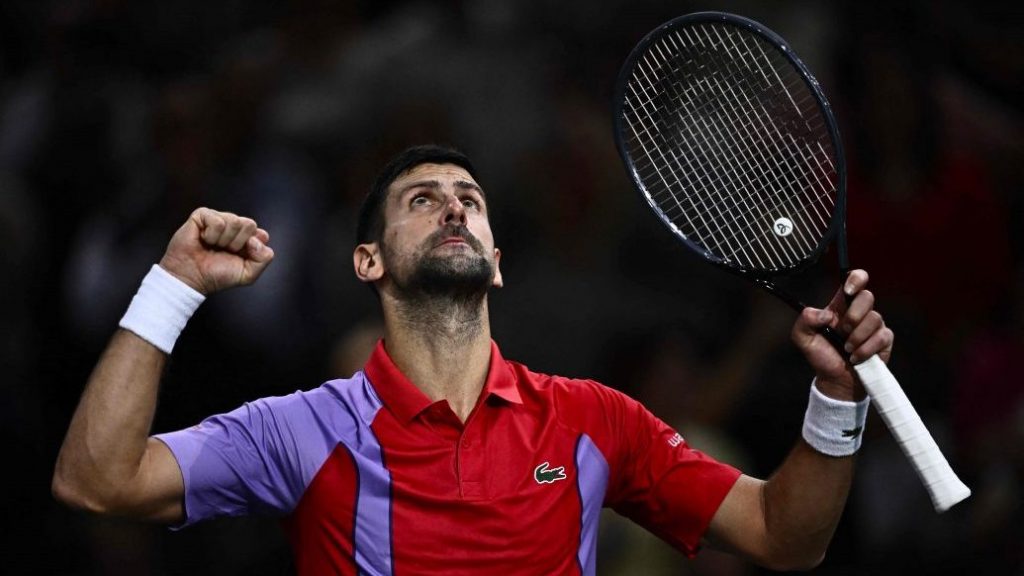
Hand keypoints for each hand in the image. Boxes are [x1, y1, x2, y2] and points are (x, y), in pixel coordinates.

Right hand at [158, 207, 274, 294]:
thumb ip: (264, 259)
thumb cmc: (216, 275)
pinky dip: (211, 235)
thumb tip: (260, 239)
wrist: (191, 277)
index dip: (253, 247)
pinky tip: (203, 239)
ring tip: (212, 246)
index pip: (262, 234)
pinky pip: (218, 221)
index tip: (240, 256)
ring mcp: (218, 219)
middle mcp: (234, 227)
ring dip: (224, 240)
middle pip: (250, 224)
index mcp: (246, 238)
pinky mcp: (202, 215)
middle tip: (225, 251)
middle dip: (238, 243)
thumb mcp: (247, 274)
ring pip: (235, 221)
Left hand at [790, 270, 893, 400]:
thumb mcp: (803, 338)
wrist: (836, 381)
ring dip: (857, 337)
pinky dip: (865, 349)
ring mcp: (873, 325)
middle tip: (842, 331)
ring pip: (875, 318)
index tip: (849, 290)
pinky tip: (856, 358)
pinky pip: (881, 337)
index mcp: (840, 306)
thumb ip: (805, 320)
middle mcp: (859, 312)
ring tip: (846, 349)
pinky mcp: (884, 340)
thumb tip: (826, 314)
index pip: (854, 280)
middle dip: (854, 314)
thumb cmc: (821, 356)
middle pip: (867, 296)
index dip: (856, 278)